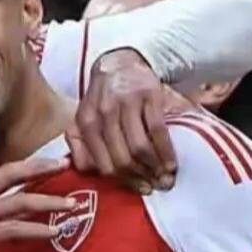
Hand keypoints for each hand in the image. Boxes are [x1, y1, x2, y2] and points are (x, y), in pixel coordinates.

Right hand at [0, 158, 71, 251]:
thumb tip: (12, 217)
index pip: (3, 172)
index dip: (28, 165)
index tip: (51, 162)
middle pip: (12, 175)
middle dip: (41, 169)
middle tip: (65, 165)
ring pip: (20, 201)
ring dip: (49, 202)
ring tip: (71, 205)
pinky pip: (16, 229)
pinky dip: (38, 229)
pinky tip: (54, 232)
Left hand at [67, 49, 176, 194]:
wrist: (121, 62)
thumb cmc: (103, 98)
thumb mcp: (83, 116)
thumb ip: (79, 143)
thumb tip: (88, 171)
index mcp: (86, 122)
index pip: (103, 162)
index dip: (122, 180)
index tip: (138, 189)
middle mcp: (104, 113)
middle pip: (122, 158)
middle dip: (140, 177)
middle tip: (154, 187)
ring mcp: (126, 104)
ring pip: (140, 147)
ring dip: (154, 167)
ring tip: (165, 178)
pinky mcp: (148, 96)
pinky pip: (158, 131)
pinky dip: (166, 151)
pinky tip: (171, 163)